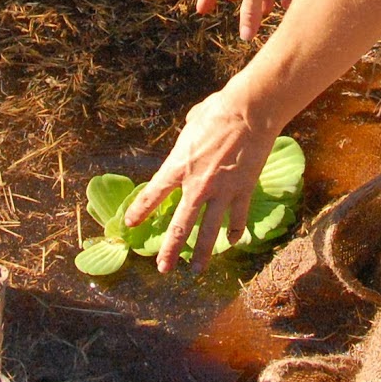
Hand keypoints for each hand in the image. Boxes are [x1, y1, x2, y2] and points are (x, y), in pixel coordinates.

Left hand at [123, 86, 280, 273]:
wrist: (249, 111)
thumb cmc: (218, 111)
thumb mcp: (192, 123)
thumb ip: (187, 138)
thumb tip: (189, 132)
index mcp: (178, 165)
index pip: (153, 194)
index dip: (140, 211)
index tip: (131, 224)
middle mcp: (197, 184)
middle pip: (180, 224)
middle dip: (170, 249)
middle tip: (162, 268)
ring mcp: (222, 191)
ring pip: (209, 231)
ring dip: (201, 253)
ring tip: (195, 270)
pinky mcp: (243, 190)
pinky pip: (237, 218)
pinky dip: (234, 231)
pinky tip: (231, 242)